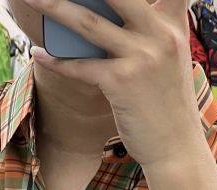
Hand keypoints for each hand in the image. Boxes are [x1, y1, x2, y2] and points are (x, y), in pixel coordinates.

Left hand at [25, 0, 198, 167]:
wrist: (176, 147)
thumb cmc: (167, 105)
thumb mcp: (167, 59)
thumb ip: (149, 31)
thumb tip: (109, 18)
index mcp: (173, 23)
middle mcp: (160, 34)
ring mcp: (142, 57)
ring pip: (89, 23)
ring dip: (56, 8)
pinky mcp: (122, 83)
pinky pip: (82, 66)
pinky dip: (59, 62)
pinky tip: (40, 56)